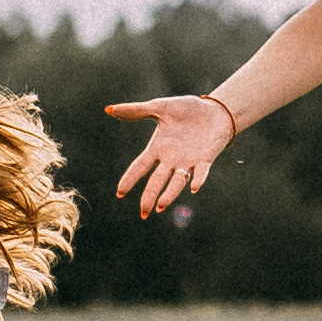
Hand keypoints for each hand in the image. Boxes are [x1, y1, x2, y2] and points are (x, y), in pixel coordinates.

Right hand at [105, 94, 235, 216]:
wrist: (213, 111)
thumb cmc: (186, 110)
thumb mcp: (159, 108)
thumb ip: (135, 111)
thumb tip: (108, 109)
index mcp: (158, 149)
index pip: (140, 166)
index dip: (130, 179)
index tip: (120, 193)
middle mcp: (171, 160)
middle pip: (157, 180)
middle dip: (150, 196)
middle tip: (143, 213)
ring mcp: (189, 161)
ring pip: (177, 182)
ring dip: (170, 194)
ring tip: (161, 206)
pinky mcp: (206, 159)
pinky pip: (201, 172)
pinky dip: (198, 179)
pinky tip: (194, 188)